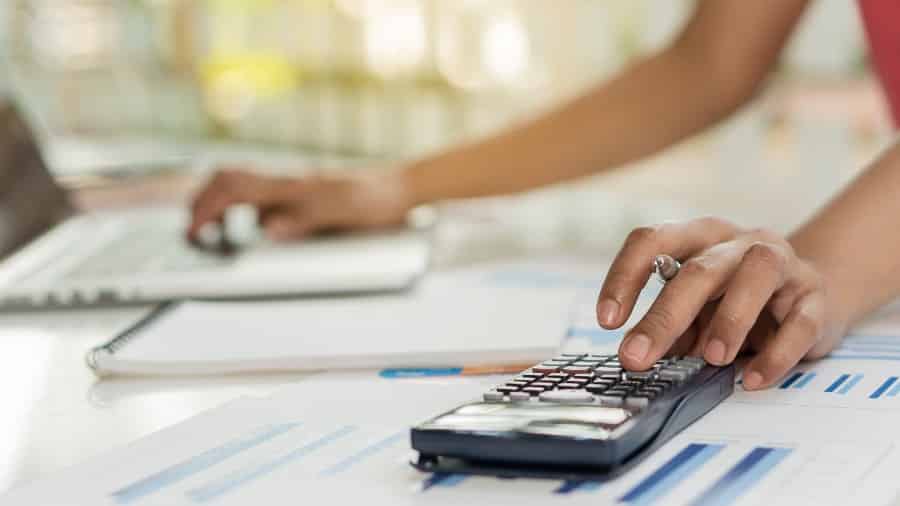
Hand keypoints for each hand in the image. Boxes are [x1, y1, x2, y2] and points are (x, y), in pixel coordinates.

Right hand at [187, 168, 412, 240]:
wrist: (400, 187)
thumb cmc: (375, 200)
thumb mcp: (341, 214)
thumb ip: (302, 219)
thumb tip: (266, 229)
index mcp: (291, 185)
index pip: (233, 189)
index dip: (206, 209)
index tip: (193, 232)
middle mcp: (286, 179)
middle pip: (227, 178)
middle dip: (201, 202)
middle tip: (192, 231)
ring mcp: (292, 183)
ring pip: (241, 183)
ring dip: (219, 202)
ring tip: (212, 229)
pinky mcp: (300, 189)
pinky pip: (261, 193)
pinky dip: (242, 206)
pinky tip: (250, 225)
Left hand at [596, 217, 844, 389]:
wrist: (811, 291)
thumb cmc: (737, 298)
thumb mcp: (698, 307)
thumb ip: (673, 326)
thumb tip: (639, 358)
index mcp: (698, 236)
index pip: (652, 240)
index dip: (624, 276)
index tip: (606, 320)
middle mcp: (738, 242)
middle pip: (698, 270)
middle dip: (664, 316)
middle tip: (637, 357)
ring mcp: (781, 263)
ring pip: (756, 275)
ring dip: (730, 318)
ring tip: (712, 358)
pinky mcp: (815, 295)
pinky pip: (799, 321)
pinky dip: (776, 353)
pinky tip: (752, 378)